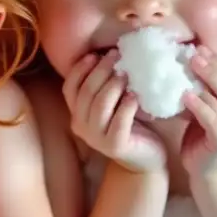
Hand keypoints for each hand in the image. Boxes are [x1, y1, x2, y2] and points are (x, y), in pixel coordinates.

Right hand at [63, 51, 166, 172]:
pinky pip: (119, 121)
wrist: (146, 160)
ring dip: (113, 85)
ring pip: (100, 105)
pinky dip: (127, 106)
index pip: (69, 88)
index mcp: (77, 115)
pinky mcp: (115, 146)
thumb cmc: (131, 127)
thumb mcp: (113, 106)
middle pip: (86, 93)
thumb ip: (105, 89)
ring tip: (127, 74)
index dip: (80, 70)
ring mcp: (96, 138)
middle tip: (116, 56)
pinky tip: (135, 96)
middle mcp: (81, 127)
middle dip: (100, 71)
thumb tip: (109, 56)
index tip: (95, 55)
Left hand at [180, 47, 216, 175]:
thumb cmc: (201, 136)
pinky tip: (186, 96)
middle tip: (193, 54)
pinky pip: (213, 121)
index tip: (199, 47)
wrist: (207, 170)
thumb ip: (199, 90)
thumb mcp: (201, 109)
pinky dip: (200, 107)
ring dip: (206, 83)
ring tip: (189, 68)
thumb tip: (179, 65)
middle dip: (213, 67)